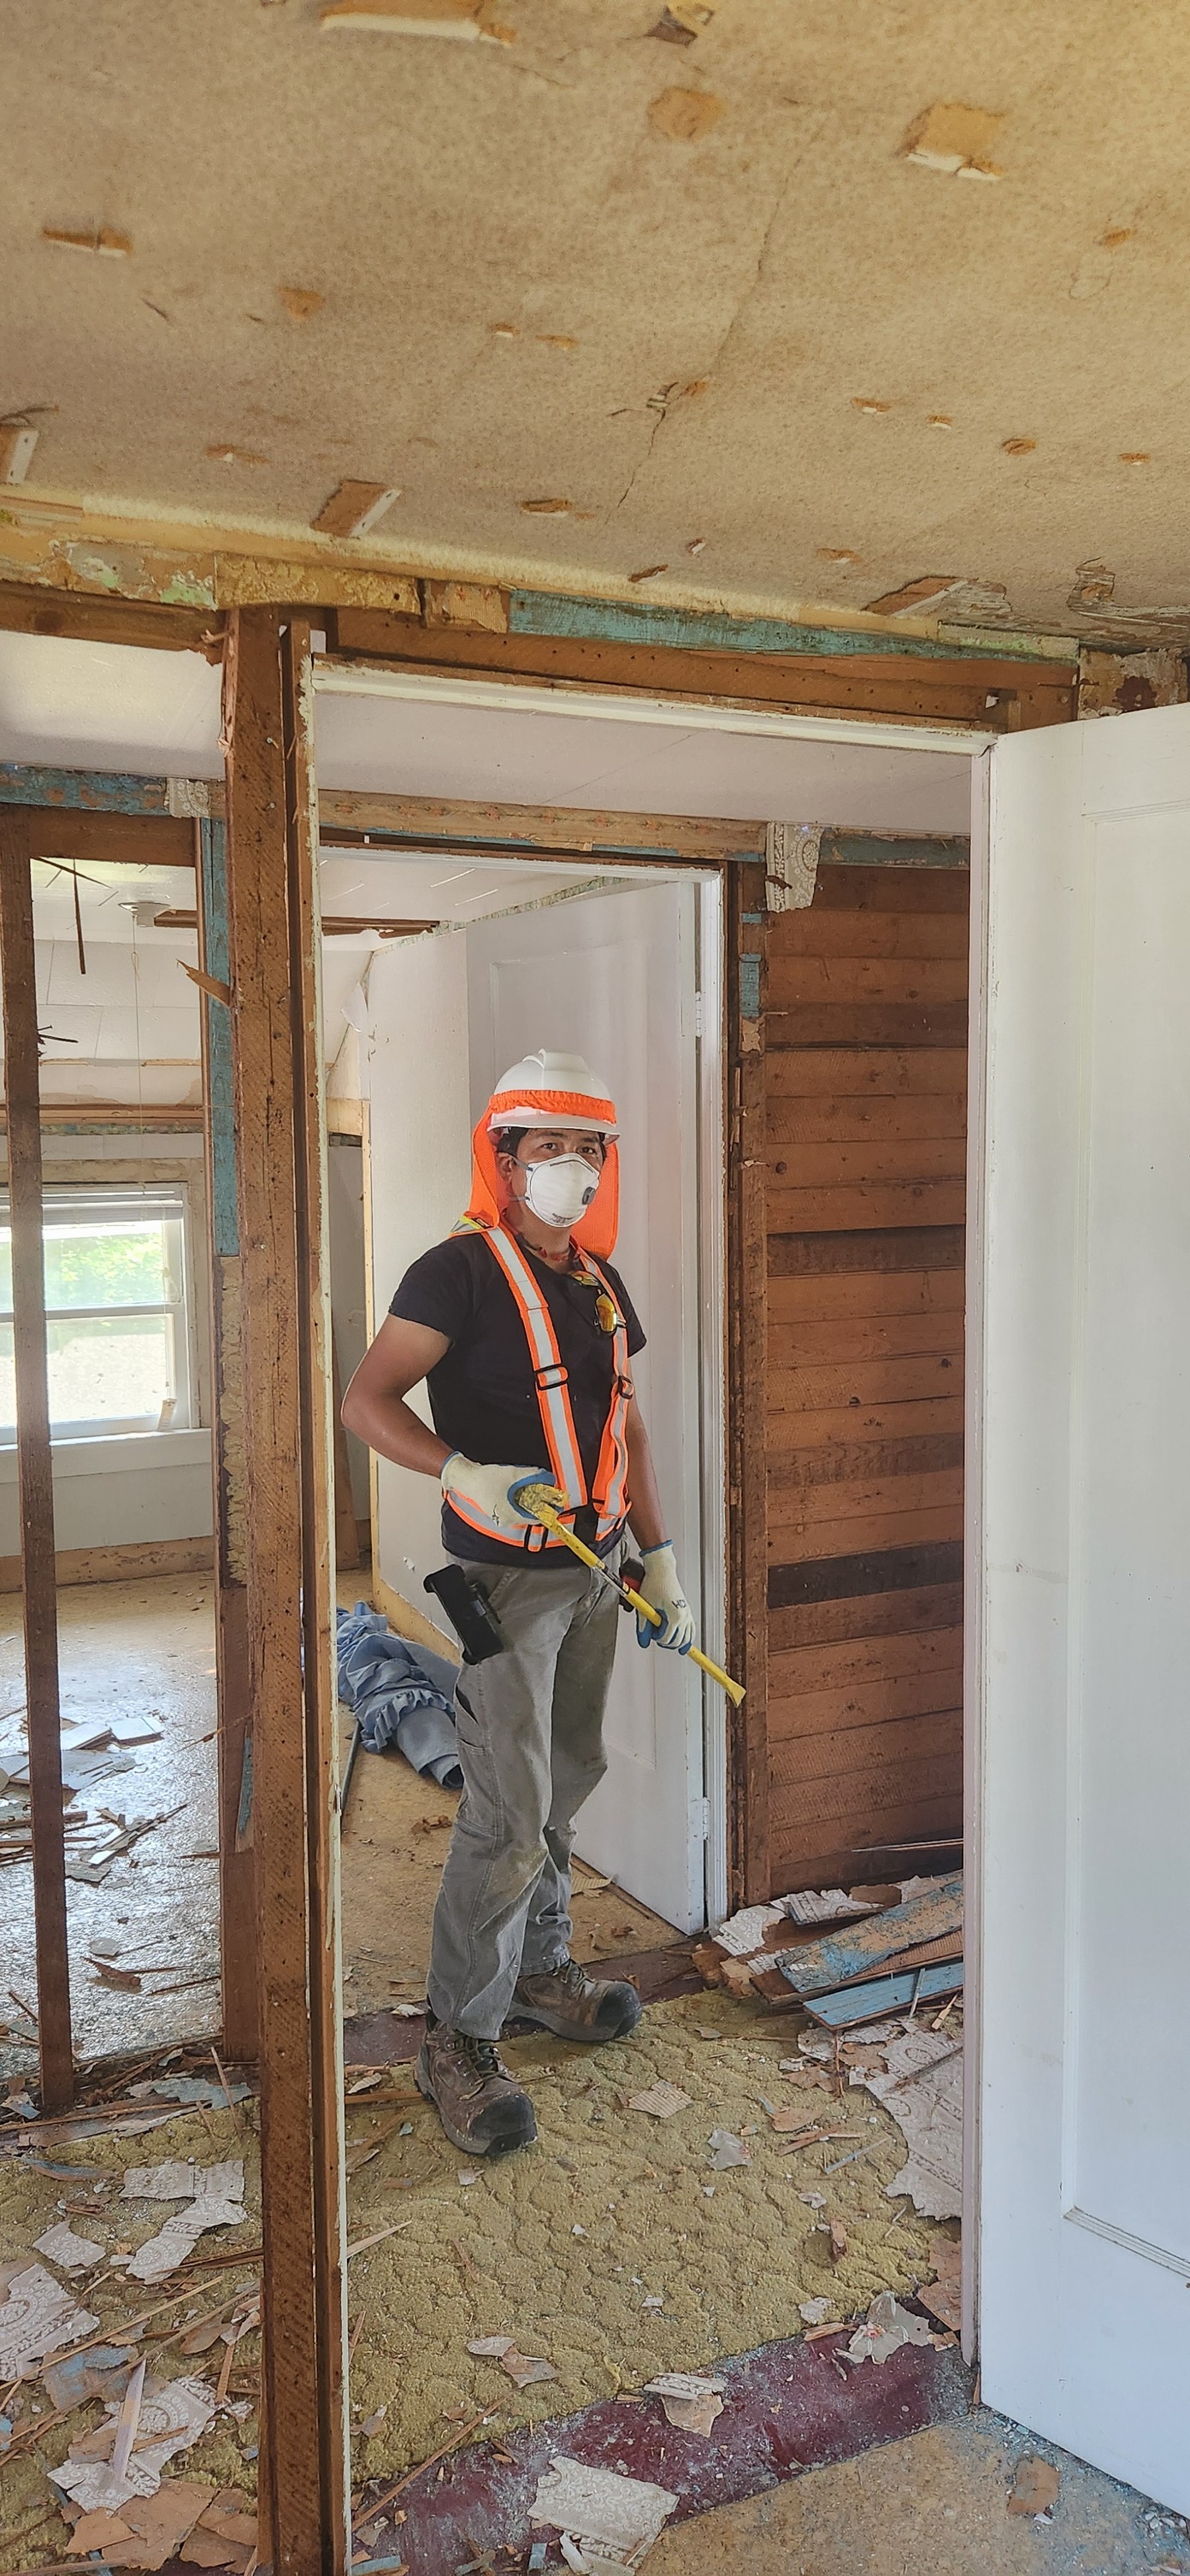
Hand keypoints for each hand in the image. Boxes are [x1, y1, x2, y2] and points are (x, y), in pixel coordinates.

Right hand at [441, 1455, 562, 1539]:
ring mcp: (501, 1513)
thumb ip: (533, 1476)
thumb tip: (548, 1477)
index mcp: (511, 1516)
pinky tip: (523, 1486)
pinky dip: (522, 1496)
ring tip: (537, 1485)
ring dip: (532, 1497)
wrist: (466, 1476)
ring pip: (523, 1507)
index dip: (549, 1509)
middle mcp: (507, 1518)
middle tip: (550, 1491)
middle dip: (541, 1501)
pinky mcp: (498, 1506)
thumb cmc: (485, 1479)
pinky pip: (515, 1503)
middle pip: (531, 1512)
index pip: (537, 1517)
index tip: (558, 1502)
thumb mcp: (514, 1475)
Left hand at [634, 1542, 693, 1651]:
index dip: (656, 1638)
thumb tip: (643, 1641)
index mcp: (675, 1616)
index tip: (649, 1631)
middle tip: (655, 1634)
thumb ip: (643, 1627)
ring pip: (687, 1638)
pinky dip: (686, 1637)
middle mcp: (685, 1616)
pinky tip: (682, 1643)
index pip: (667, 1639)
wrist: (662, 1570)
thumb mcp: (645, 1608)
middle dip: (665, 1641)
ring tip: (665, 1639)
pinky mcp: (687, 1610)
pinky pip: (691, 1630)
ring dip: (676, 1641)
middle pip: (678, 1641)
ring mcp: (688, 1613)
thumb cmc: (654, 1584)